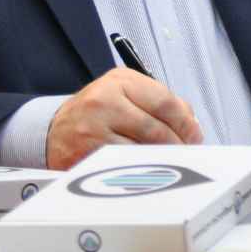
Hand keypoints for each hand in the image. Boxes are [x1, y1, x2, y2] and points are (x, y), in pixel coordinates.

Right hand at [46, 68, 201, 169]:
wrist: (55, 129)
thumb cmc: (100, 111)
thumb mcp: (127, 92)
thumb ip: (160, 102)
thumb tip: (192, 125)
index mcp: (120, 81)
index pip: (165, 103)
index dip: (186, 123)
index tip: (195, 135)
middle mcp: (103, 102)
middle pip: (156, 129)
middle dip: (177, 145)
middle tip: (185, 152)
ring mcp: (91, 130)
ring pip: (141, 151)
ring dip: (160, 159)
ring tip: (167, 160)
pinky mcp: (84, 155)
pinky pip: (123, 166)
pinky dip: (140, 170)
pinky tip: (145, 169)